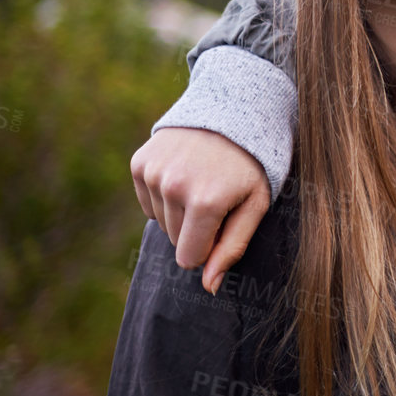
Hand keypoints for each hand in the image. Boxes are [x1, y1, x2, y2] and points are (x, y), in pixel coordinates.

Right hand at [130, 128, 269, 293]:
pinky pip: (147, 200)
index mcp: (206, 201)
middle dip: (196, 228)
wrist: (234, 109)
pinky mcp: (140, 162)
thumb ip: (232, 247)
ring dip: (180, 210)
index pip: (189, 258)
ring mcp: (153, 172)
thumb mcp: (256, 204)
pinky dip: (164, 194)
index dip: (208, 248)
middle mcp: (173, 186)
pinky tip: (185, 172)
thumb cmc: (253, 163)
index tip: (224, 225)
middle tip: (218, 195)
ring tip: (203, 180)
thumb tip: (209, 286)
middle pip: (175, 240)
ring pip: (160, 221)